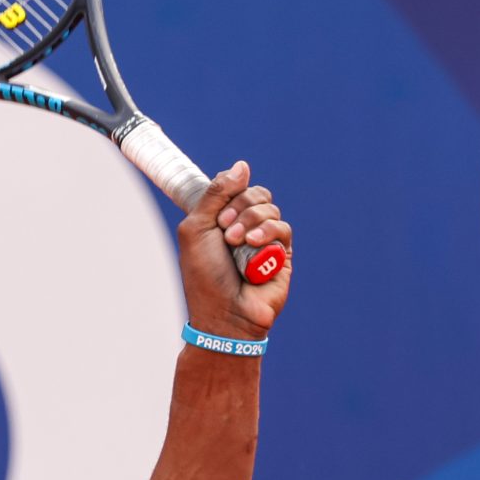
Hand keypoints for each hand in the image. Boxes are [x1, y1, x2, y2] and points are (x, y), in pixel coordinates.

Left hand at [178, 161, 291, 342]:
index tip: (218, 212)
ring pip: (269, 208)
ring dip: (250, 221)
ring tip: (236, 243)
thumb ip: (216, 193)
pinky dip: (267, 232)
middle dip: (240, 206)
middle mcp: (244, 227)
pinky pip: (283, 228)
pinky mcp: (282, 254)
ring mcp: (264, 240)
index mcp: (222, 219)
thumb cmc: (204, 276)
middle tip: (225, 230)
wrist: (223, 314)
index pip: (235, 186)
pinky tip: (253, 245)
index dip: (229, 191)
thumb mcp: (196, 228)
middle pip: (255, 192)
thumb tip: (242, 165)